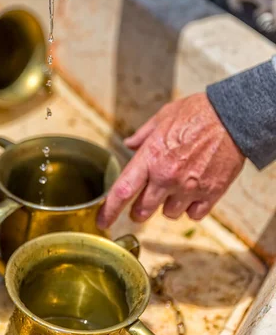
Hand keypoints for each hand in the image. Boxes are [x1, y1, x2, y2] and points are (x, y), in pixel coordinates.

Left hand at [97, 93, 244, 227]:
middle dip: (138, 211)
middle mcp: (167, 176)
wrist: (232, 117)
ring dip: (167, 206)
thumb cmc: (196, 113)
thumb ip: (143, 136)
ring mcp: (189, 187)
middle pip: (143, 210)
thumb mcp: (162, 117)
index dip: (109, 210)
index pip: (123, 190)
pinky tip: (192, 193)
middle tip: (140, 207)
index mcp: (151, 157)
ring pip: (169, 214)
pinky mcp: (210, 194)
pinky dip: (191, 208)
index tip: (102, 221)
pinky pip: (194, 214)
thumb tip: (129, 144)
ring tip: (175, 189)